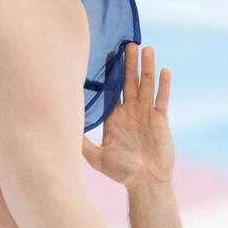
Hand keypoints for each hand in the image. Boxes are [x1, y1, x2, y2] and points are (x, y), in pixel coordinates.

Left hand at [82, 42, 174, 188]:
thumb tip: (62, 129)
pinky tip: (165, 70)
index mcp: (114, 117)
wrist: (145, 183)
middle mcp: (130, 112)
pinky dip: (164, 85)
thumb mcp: (95, 158)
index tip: (107, 55)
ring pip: (147, 85)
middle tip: (128, 43)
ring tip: (146, 48)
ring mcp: (146, 114)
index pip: (112, 90)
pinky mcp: (161, 119)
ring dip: (146, 67)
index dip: (110, 73)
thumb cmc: (121, 172)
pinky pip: (162, 99)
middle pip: (130, 82)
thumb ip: (81, 143)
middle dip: (129, 63)